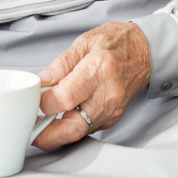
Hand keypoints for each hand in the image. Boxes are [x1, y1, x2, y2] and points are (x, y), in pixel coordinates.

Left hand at [34, 21, 151, 150]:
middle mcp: (107, 95)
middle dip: (46, 135)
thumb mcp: (85, 42)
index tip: (35, 97)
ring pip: (78, 133)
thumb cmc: (117, 43)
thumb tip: (40, 81)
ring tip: (41, 121)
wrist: (147, 51)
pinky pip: (86, 128)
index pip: (65, 98)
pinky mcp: (113, 118)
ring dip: (55, 132)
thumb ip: (61, 64)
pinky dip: (69, 127)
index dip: (44, 102)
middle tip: (30, 129)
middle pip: (72, 128)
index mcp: (99, 70)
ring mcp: (112, 110)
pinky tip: (60, 117)